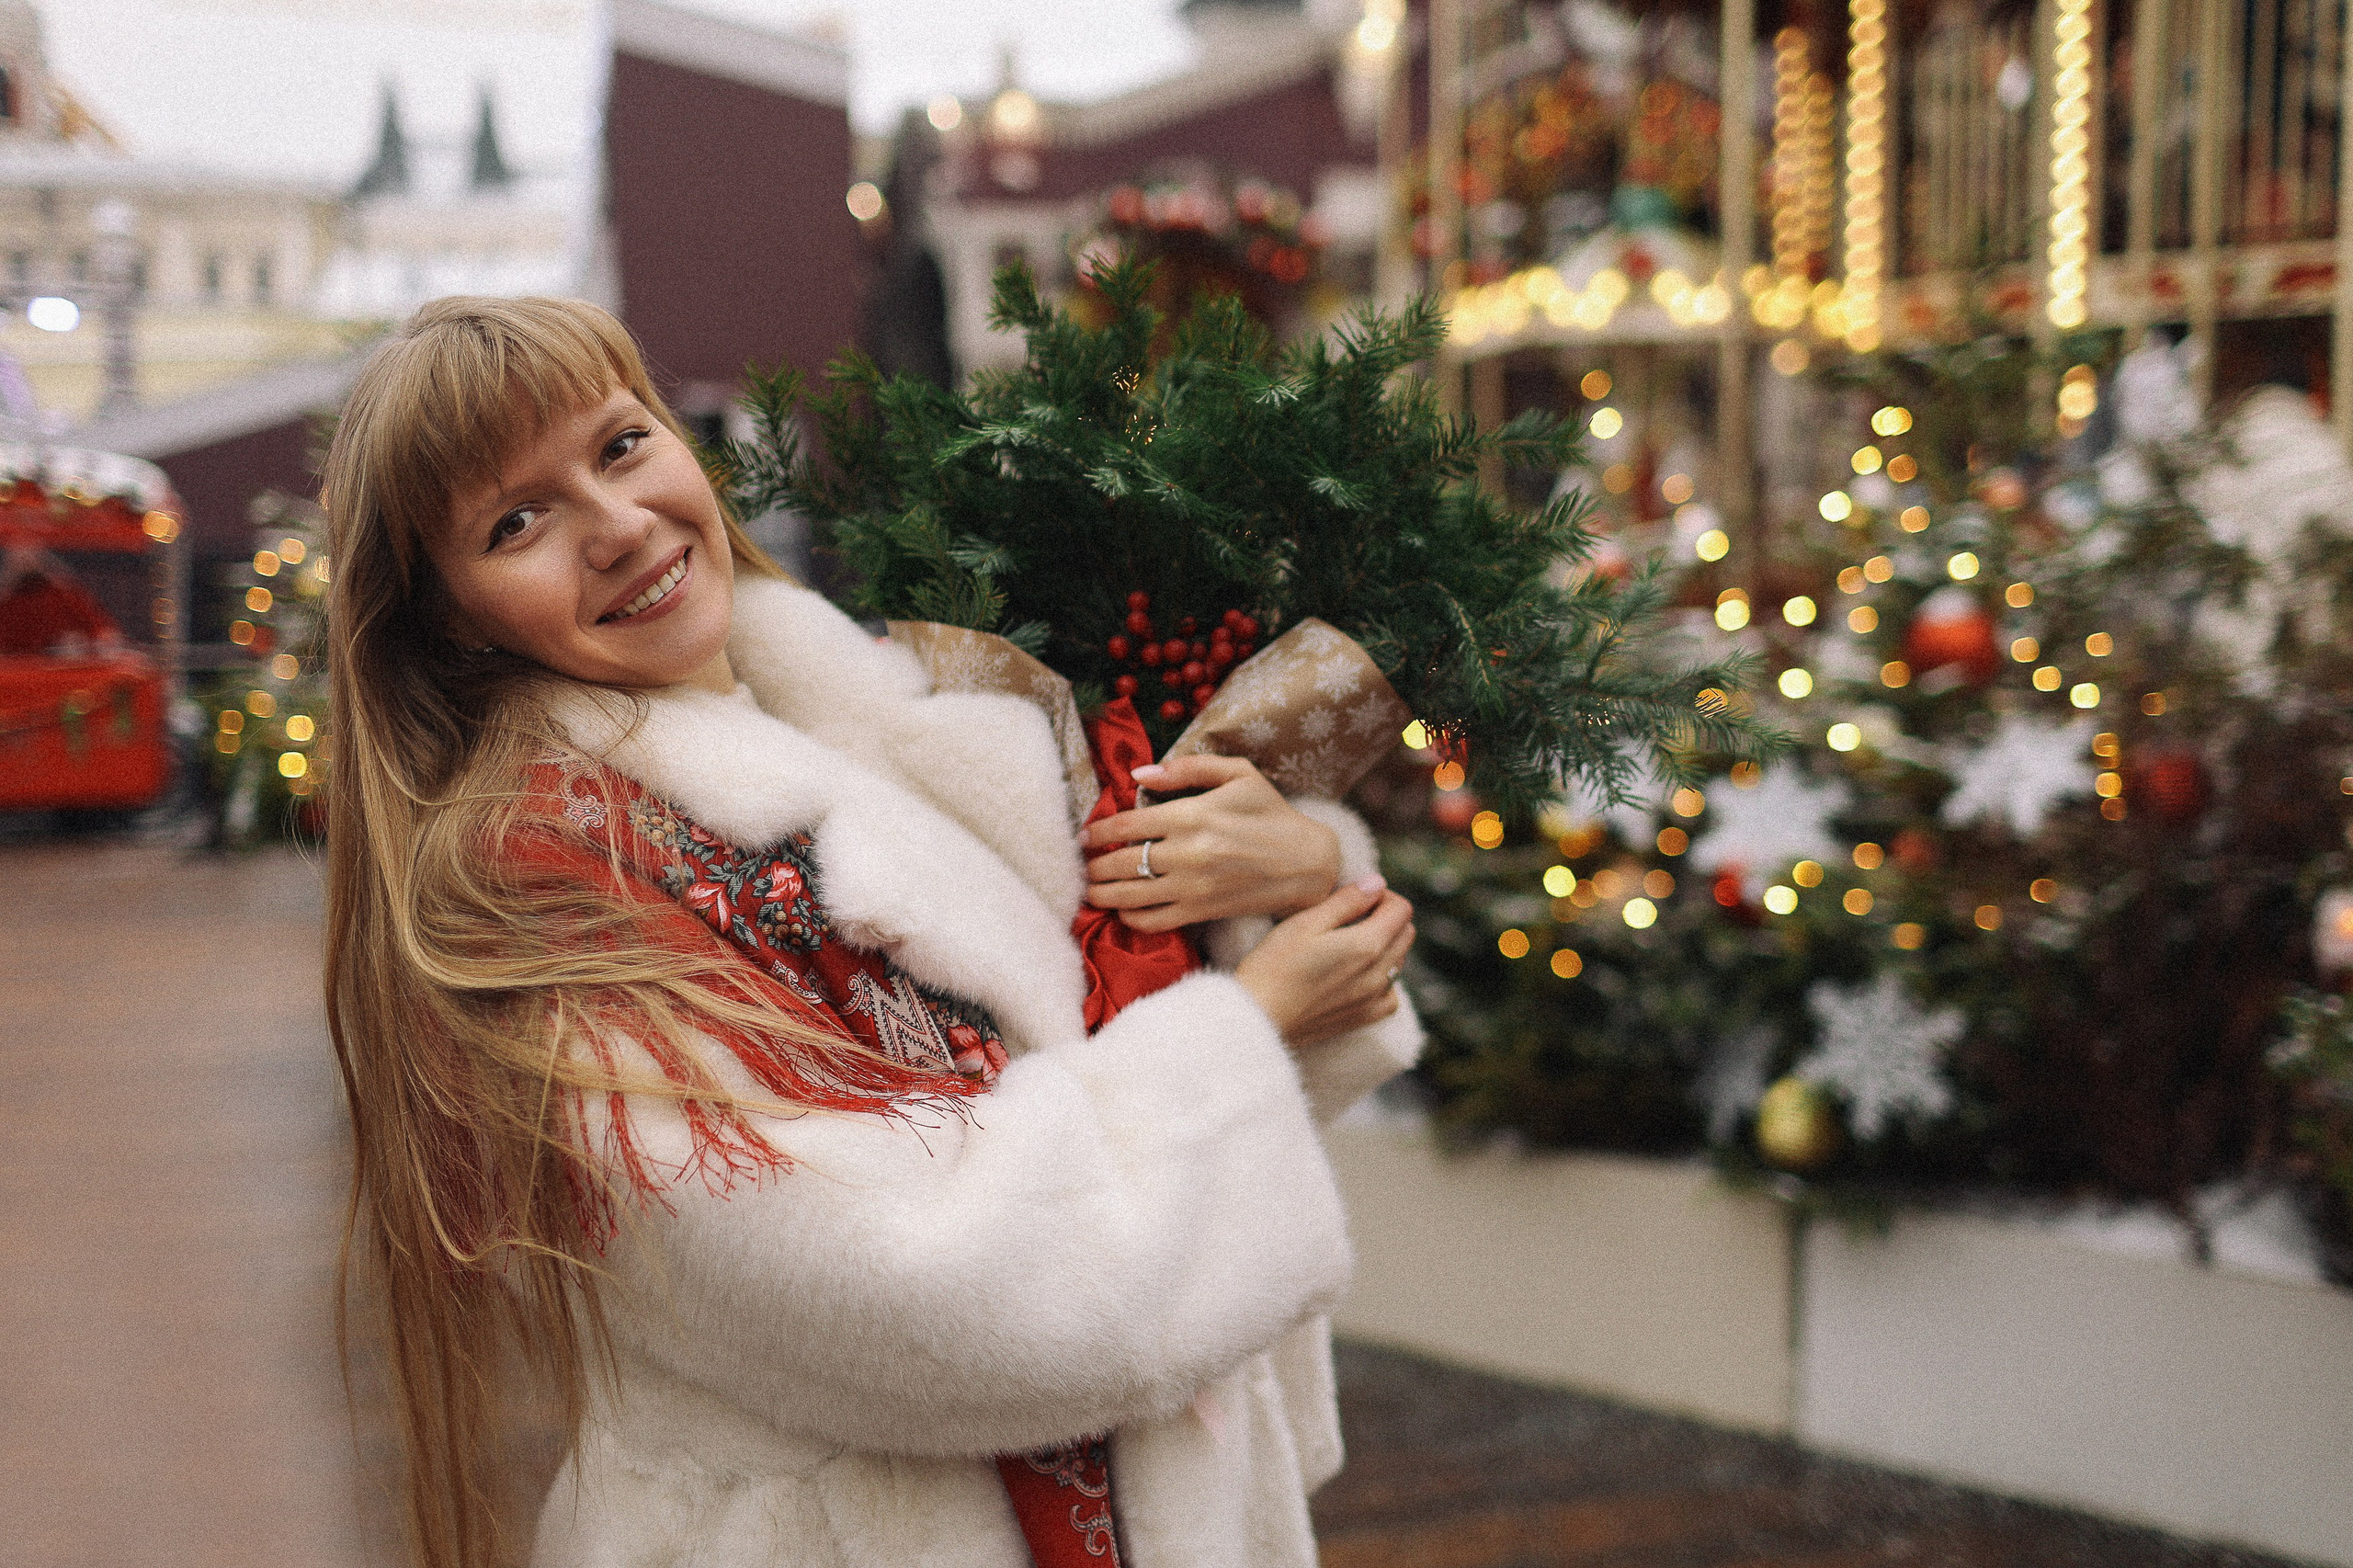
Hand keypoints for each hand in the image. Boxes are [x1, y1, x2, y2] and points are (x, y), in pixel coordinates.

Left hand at [1081, 754, 1342, 931]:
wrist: (1308, 863)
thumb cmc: (1272, 813)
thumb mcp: (1238, 775)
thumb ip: (1188, 768)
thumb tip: (1140, 773)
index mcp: (1191, 815)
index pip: (1126, 824)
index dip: (1097, 830)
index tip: (1085, 835)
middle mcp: (1186, 853)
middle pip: (1120, 863)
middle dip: (1094, 865)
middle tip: (1083, 865)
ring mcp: (1192, 887)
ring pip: (1129, 896)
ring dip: (1102, 894)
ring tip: (1090, 890)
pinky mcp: (1201, 912)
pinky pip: (1153, 921)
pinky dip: (1131, 918)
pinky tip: (1124, 910)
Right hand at [1233, 877, 1414, 1048]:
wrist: (1259, 1017)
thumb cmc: (1275, 965)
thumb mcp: (1306, 922)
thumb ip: (1347, 901)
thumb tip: (1376, 883)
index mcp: (1368, 944)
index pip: (1401, 910)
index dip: (1383, 895)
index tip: (1358, 896)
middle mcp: (1379, 974)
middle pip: (1406, 934)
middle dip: (1387, 917)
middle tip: (1354, 915)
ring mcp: (1373, 999)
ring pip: (1400, 962)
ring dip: (1386, 946)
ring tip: (1351, 943)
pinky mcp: (1363, 1017)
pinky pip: (1391, 995)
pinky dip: (1383, 980)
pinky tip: (1360, 975)